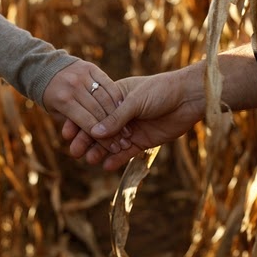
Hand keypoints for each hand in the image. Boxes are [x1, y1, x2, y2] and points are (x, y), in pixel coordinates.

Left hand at [43, 59, 128, 153]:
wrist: (44, 67)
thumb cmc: (49, 96)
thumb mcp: (55, 112)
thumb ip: (73, 124)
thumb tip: (91, 140)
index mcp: (63, 101)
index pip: (87, 123)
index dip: (103, 138)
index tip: (114, 149)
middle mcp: (73, 87)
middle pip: (99, 112)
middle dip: (114, 129)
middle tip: (125, 141)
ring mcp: (83, 76)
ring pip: (106, 98)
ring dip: (119, 115)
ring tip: (128, 129)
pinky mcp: (91, 67)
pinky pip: (108, 84)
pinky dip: (117, 97)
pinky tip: (123, 109)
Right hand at [64, 66, 205, 169]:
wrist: (190, 97)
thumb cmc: (162, 90)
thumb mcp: (135, 101)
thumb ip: (115, 118)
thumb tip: (94, 133)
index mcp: (116, 97)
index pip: (93, 111)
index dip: (79, 122)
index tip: (66, 133)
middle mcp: (122, 114)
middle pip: (99, 130)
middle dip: (86, 140)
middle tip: (74, 151)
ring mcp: (132, 128)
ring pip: (111, 143)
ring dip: (100, 151)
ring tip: (90, 160)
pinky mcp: (144, 141)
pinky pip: (127, 153)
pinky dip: (117, 160)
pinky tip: (106, 166)